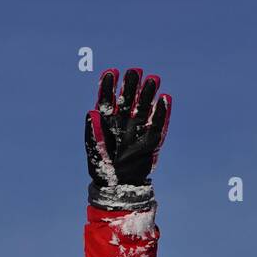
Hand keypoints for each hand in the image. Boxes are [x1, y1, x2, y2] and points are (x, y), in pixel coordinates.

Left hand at [85, 67, 170, 207]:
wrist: (118, 185)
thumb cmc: (102, 167)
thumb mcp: (94, 150)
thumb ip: (93, 131)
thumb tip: (91, 111)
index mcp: (107, 123)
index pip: (107, 101)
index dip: (109, 87)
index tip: (111, 71)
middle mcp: (123, 123)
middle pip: (127, 101)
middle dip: (130, 86)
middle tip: (134, 70)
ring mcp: (137, 130)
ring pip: (143, 108)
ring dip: (148, 94)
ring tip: (152, 78)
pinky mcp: (151, 140)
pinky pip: (158, 125)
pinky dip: (162, 112)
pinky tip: (165, 98)